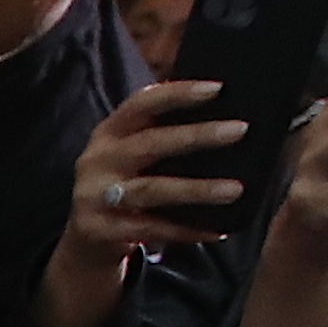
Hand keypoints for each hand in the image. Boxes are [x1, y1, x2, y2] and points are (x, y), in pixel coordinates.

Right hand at [36, 78, 244, 326]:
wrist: (87, 238)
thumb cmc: (125, 183)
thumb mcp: (132, 150)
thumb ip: (161, 126)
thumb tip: (218, 99)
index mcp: (109, 132)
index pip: (141, 104)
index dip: (177, 93)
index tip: (217, 88)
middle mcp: (98, 160)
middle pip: (150, 143)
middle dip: (197, 135)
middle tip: (240, 130)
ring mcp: (94, 196)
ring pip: (151, 189)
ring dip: (196, 189)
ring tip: (235, 189)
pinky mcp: (98, 229)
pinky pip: (150, 228)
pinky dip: (186, 229)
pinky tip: (217, 230)